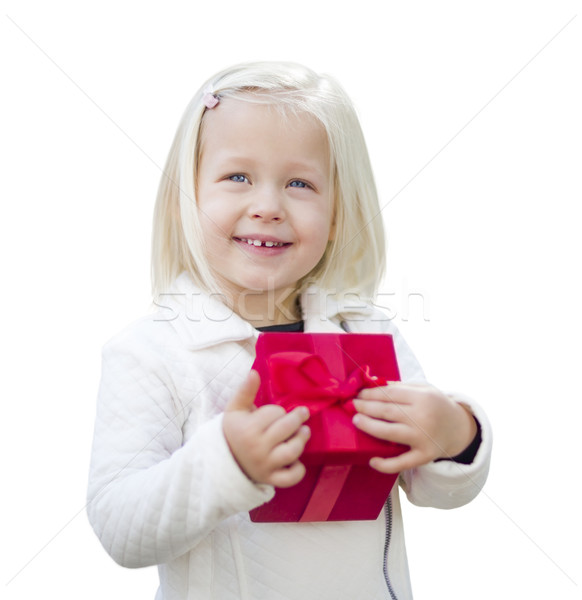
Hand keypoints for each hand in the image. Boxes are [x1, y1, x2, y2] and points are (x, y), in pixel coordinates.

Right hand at [223, 370, 310, 486]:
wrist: (225, 460)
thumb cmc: (234, 430)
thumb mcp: (235, 409)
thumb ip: (245, 390)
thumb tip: (254, 372)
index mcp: (248, 430)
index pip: (275, 414)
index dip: (278, 411)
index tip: (275, 413)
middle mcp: (257, 449)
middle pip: (287, 429)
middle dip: (297, 419)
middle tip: (302, 414)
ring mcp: (265, 466)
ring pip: (292, 451)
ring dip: (301, 440)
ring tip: (303, 432)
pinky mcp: (270, 479)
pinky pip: (291, 478)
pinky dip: (298, 470)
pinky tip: (296, 460)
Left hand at [352, 383, 476, 472]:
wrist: (459, 428)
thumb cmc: (436, 405)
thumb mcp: (424, 389)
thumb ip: (400, 387)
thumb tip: (372, 384)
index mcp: (423, 398)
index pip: (390, 394)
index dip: (371, 393)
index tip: (358, 394)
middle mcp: (423, 417)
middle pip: (386, 411)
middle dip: (365, 407)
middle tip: (352, 405)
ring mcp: (423, 438)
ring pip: (389, 433)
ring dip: (369, 427)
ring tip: (356, 421)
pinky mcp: (424, 456)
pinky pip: (401, 462)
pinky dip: (385, 464)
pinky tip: (372, 460)